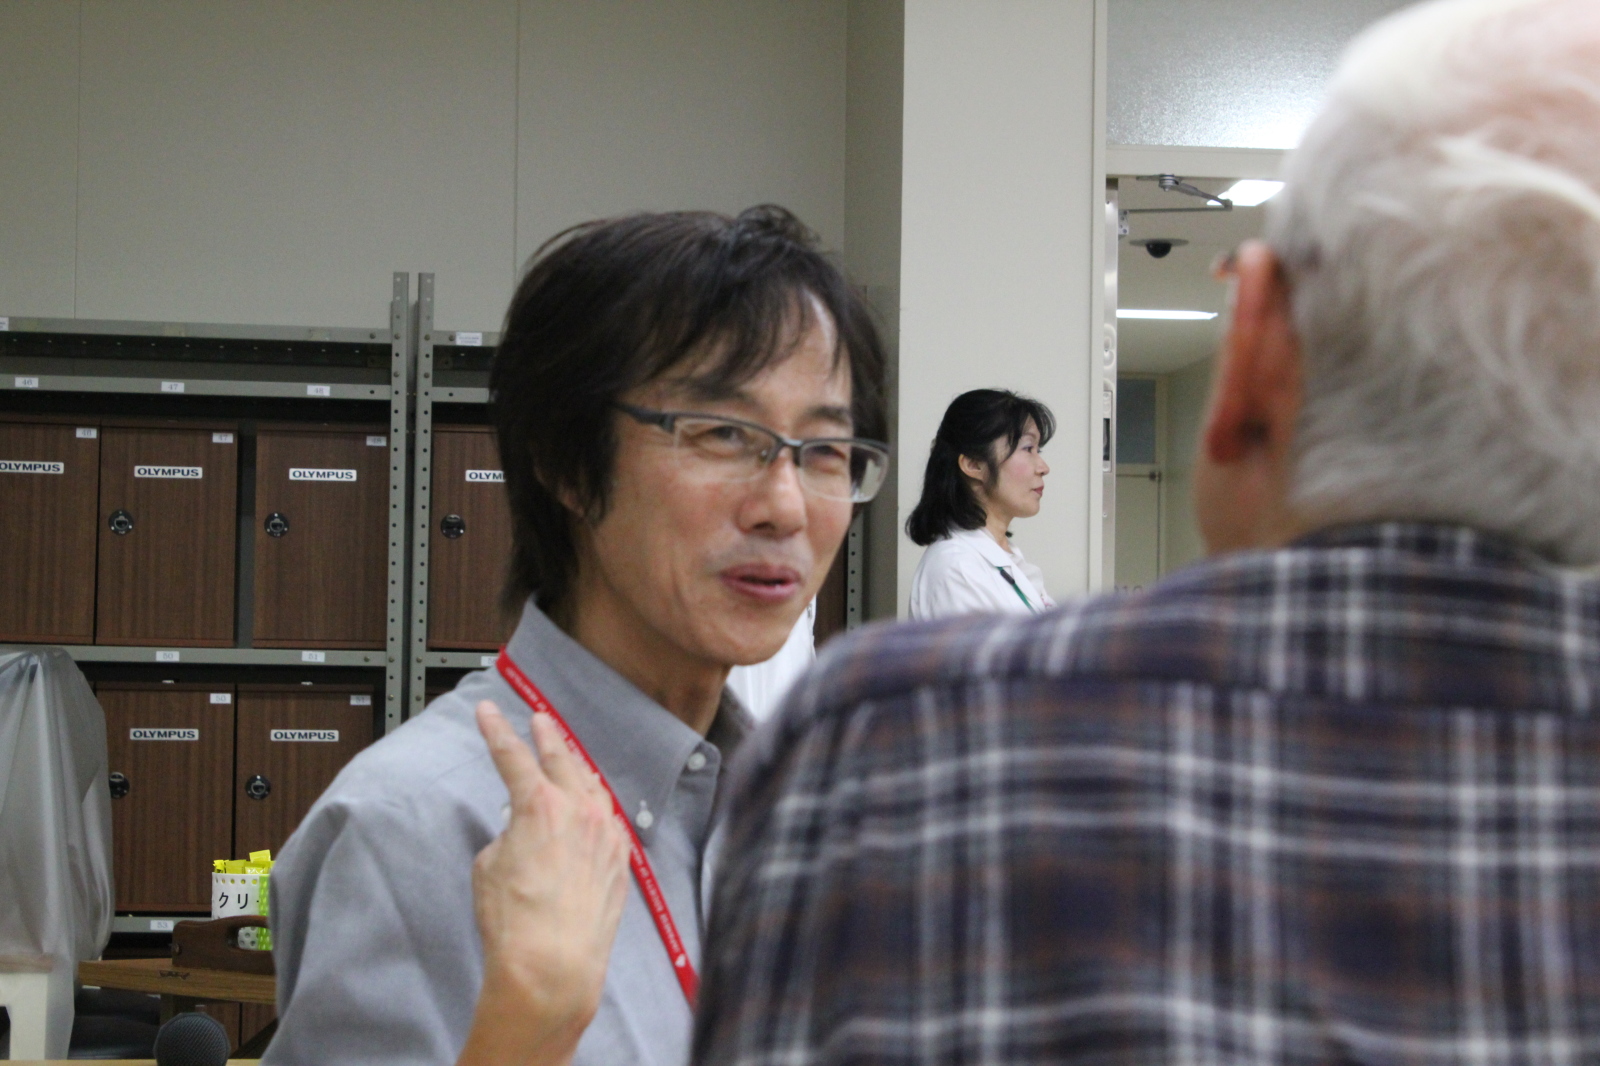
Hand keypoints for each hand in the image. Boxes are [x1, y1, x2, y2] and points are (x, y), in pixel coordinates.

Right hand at [456, 702, 631, 1065]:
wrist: (554, 966)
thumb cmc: (514, 920)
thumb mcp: (490, 865)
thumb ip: (510, 834)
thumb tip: (524, 831)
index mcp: (540, 804)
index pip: (512, 756)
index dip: (497, 730)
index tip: (488, 710)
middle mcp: (580, 810)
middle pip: (562, 760)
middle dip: (548, 736)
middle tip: (540, 720)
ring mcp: (606, 834)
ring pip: (592, 787)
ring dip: (577, 770)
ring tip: (568, 757)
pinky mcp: (621, 860)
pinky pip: (609, 820)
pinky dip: (596, 808)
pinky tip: (591, 808)